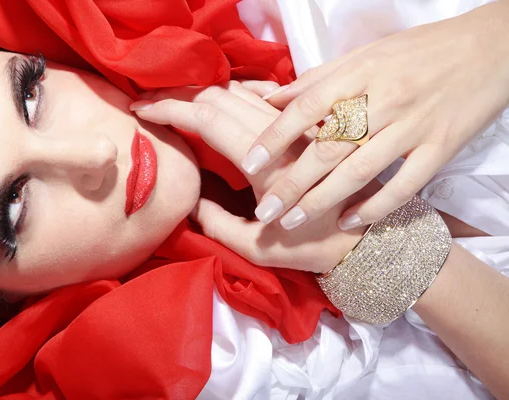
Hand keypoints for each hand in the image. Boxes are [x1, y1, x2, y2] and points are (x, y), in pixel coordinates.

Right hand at [131, 81, 372, 272]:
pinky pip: (265, 96)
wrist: (365, 237)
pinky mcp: (304, 126)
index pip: (207, 119)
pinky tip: (220, 97)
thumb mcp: (255, 249)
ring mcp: (296, 126)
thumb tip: (189, 198)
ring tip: (176, 101)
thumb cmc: (310, 248)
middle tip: (149, 103)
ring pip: (241, 92)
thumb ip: (215, 224)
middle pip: (220, 98)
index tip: (141, 109)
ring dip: (203, 92)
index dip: (170, 110)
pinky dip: (235, 91)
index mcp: (265, 164)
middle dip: (178, 96)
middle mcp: (281, 135)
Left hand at [243, 1, 508, 230]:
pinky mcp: (441, 148)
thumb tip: (272, 99)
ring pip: (360, 171)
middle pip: (328, 147)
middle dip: (292, 183)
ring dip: (322, 201)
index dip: (274, 137)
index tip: (249, 163)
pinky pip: (403, 186)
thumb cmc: (418, 51)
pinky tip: (347, 222)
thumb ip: (318, 79)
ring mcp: (414, 127)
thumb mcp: (365, 55)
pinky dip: (374, 207)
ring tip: (292, 222)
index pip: (307, 107)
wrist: (489, 48)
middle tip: (264, 211)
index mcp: (361, 73)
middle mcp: (384, 100)